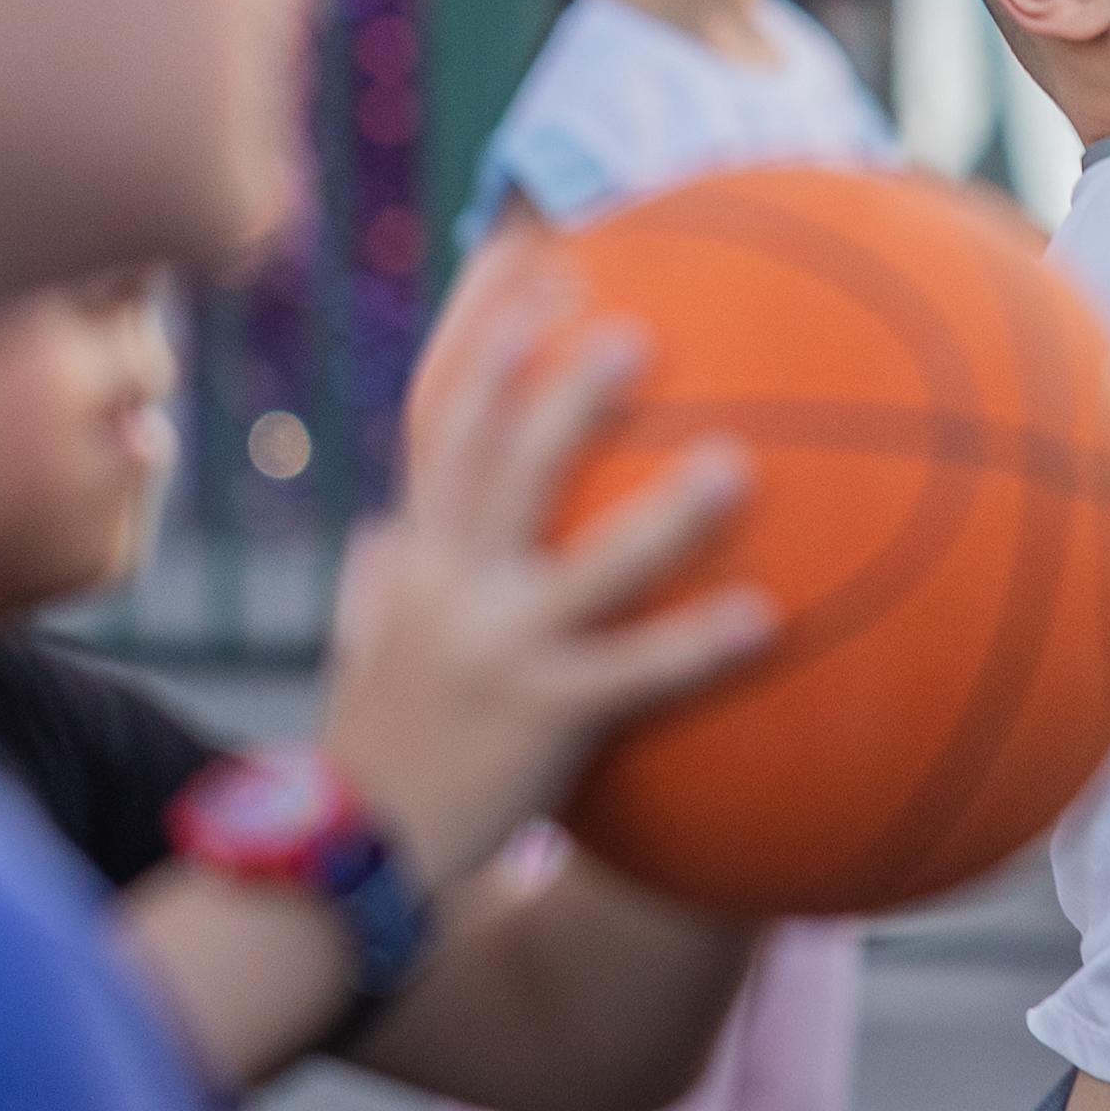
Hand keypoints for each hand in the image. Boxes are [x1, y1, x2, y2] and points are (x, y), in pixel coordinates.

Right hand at [316, 278, 773, 889]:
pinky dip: (695, 645)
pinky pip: (631, 675)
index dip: (487, 335)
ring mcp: (494, 650)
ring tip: (737, 464)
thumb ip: (392, 579)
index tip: (535, 258)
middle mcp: (449, 585)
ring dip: (663, 515)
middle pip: (505, 465)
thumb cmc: (384, 739)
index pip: (444, 419)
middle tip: (637, 324)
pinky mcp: (538, 718)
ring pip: (585, 567)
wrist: (342, 852)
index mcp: (419, 553)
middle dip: (565, 392)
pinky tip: (766, 617)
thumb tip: (387, 530)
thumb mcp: (377, 638)